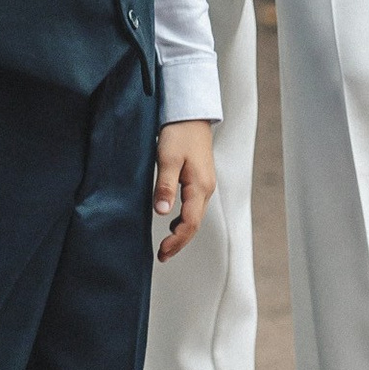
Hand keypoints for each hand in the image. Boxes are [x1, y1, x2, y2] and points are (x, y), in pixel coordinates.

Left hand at [153, 120, 214, 261]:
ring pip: (195, 217)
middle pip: (195, 224)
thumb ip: (165, 186)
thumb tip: (162, 212)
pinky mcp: (199, 180)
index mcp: (200, 186)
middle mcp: (206, 189)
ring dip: (182, 233)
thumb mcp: (168, 158)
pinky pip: (194, 207)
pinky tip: (173, 222)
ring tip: (166, 245)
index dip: (177, 241)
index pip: (190, 223)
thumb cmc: (179, 132)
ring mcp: (204, 185)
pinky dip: (184, 220)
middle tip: (162, 256)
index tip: (162, 252)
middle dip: (179, 242)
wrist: (190, 113)